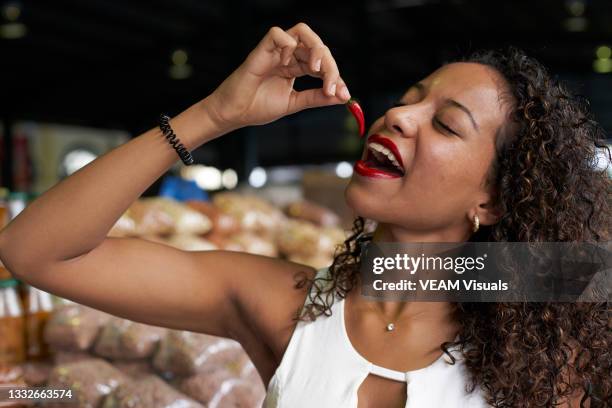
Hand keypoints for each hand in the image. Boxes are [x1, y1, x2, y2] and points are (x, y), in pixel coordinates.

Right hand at [206, 22, 350, 130]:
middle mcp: (289, 56)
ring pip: (302, 32)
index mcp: (297, 67)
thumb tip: (343, 97)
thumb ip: (316, 98)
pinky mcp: (261, 50)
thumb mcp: (294, 103)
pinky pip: (278, 34)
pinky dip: (288, 46)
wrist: (235, 113)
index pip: (323, 63)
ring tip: (315, 70)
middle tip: (331, 87)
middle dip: (330, 66)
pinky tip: (287, 65)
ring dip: (315, 49)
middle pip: (318, 47)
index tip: (343, 94)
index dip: (336, 76)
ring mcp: (276, 51)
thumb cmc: (258, 107)